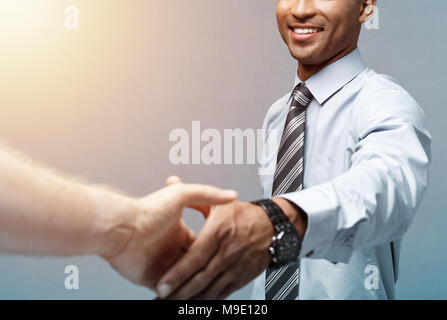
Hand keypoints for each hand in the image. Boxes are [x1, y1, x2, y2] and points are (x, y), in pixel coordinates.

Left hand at [105, 177, 236, 289]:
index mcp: (182, 233)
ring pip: (187, 281)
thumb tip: (229, 195)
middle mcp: (174, 250)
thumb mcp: (181, 195)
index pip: (205, 247)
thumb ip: (206, 193)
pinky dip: (182, 296)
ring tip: (212, 290)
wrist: (120, 227)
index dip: (217, 252)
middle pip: (197, 266)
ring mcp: (164, 266)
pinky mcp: (154, 280)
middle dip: (209, 272)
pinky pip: (172, 293)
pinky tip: (194, 298)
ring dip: (198, 286)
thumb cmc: (148, 210)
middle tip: (224, 277)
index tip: (231, 256)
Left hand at [156, 200, 274, 299]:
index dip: (177, 274)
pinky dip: (207, 300)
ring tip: (174, 303)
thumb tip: (172, 181)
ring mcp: (235, 267)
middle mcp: (227, 252)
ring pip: (210, 289)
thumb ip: (194, 195)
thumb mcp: (220, 204)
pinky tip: (195, 302)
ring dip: (191, 299)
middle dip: (179, 292)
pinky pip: (222, 293)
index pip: (194, 257)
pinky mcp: (241, 278)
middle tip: (162, 298)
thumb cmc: (245, 216)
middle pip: (200, 278)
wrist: (274, 227)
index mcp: (219, 232)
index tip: (162, 284)